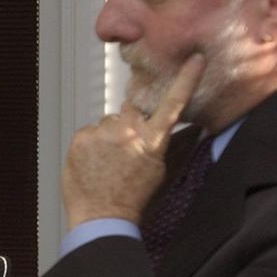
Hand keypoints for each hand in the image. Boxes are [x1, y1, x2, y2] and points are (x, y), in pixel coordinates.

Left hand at [62, 54, 204, 227]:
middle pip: (130, 112)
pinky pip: (88, 132)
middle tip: (124, 150)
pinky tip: (93, 163)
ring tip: (106, 162)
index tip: (195, 59)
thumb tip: (187, 131)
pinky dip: (90, 144)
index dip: (186, 80)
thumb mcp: (159, 171)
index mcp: (152, 140)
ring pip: (107, 123)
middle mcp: (128, 131)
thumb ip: (165, 145)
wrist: (101, 218)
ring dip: (107, 136)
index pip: (172, 104)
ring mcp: (102, 133)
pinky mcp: (81, 137)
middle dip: (129, 124)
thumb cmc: (132, 198)